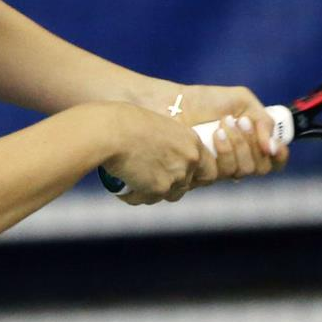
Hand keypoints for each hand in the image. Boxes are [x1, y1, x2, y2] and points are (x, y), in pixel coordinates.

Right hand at [98, 103, 213, 204]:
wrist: (112, 131)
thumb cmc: (128, 121)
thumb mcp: (159, 127)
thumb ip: (170, 144)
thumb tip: (164, 156)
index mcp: (192, 141)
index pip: (209, 170)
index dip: (195, 176)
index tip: (181, 176)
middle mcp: (189, 160)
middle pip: (186, 186)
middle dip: (169, 185)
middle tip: (150, 177)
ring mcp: (175, 177)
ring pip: (167, 195)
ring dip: (152, 192)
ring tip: (132, 180)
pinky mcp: (158, 189)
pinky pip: (147, 200)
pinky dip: (134, 196)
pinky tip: (123, 188)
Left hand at [156, 84, 289, 186]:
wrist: (174, 103)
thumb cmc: (205, 101)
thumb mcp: (243, 101)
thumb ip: (264, 120)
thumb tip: (272, 146)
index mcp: (250, 144)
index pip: (273, 161)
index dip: (279, 156)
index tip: (274, 144)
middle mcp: (237, 160)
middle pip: (261, 167)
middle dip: (254, 142)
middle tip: (242, 122)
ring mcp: (220, 169)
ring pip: (244, 170)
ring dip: (239, 144)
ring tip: (224, 122)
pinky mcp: (203, 174)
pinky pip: (224, 173)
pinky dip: (225, 150)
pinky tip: (215, 133)